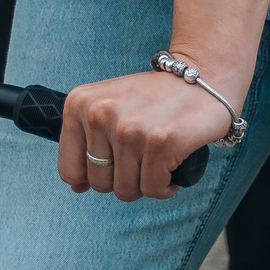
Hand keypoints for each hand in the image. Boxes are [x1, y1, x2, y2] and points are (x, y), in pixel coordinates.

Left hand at [60, 67, 244, 202]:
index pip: (70, 170)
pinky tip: (172, 164)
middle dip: (122, 179)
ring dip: (146, 183)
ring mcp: (129, 129)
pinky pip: (154, 190)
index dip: (93, 176)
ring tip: (157, 157)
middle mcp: (99, 115)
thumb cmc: (151, 99)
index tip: (115, 160)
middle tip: (141, 154)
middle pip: (99, 184)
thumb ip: (85, 143)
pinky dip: (166, 186)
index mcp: (79, 104)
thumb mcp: (107, 107)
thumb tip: (76, 187)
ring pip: (126, 191)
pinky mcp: (160, 143)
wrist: (200, 78)